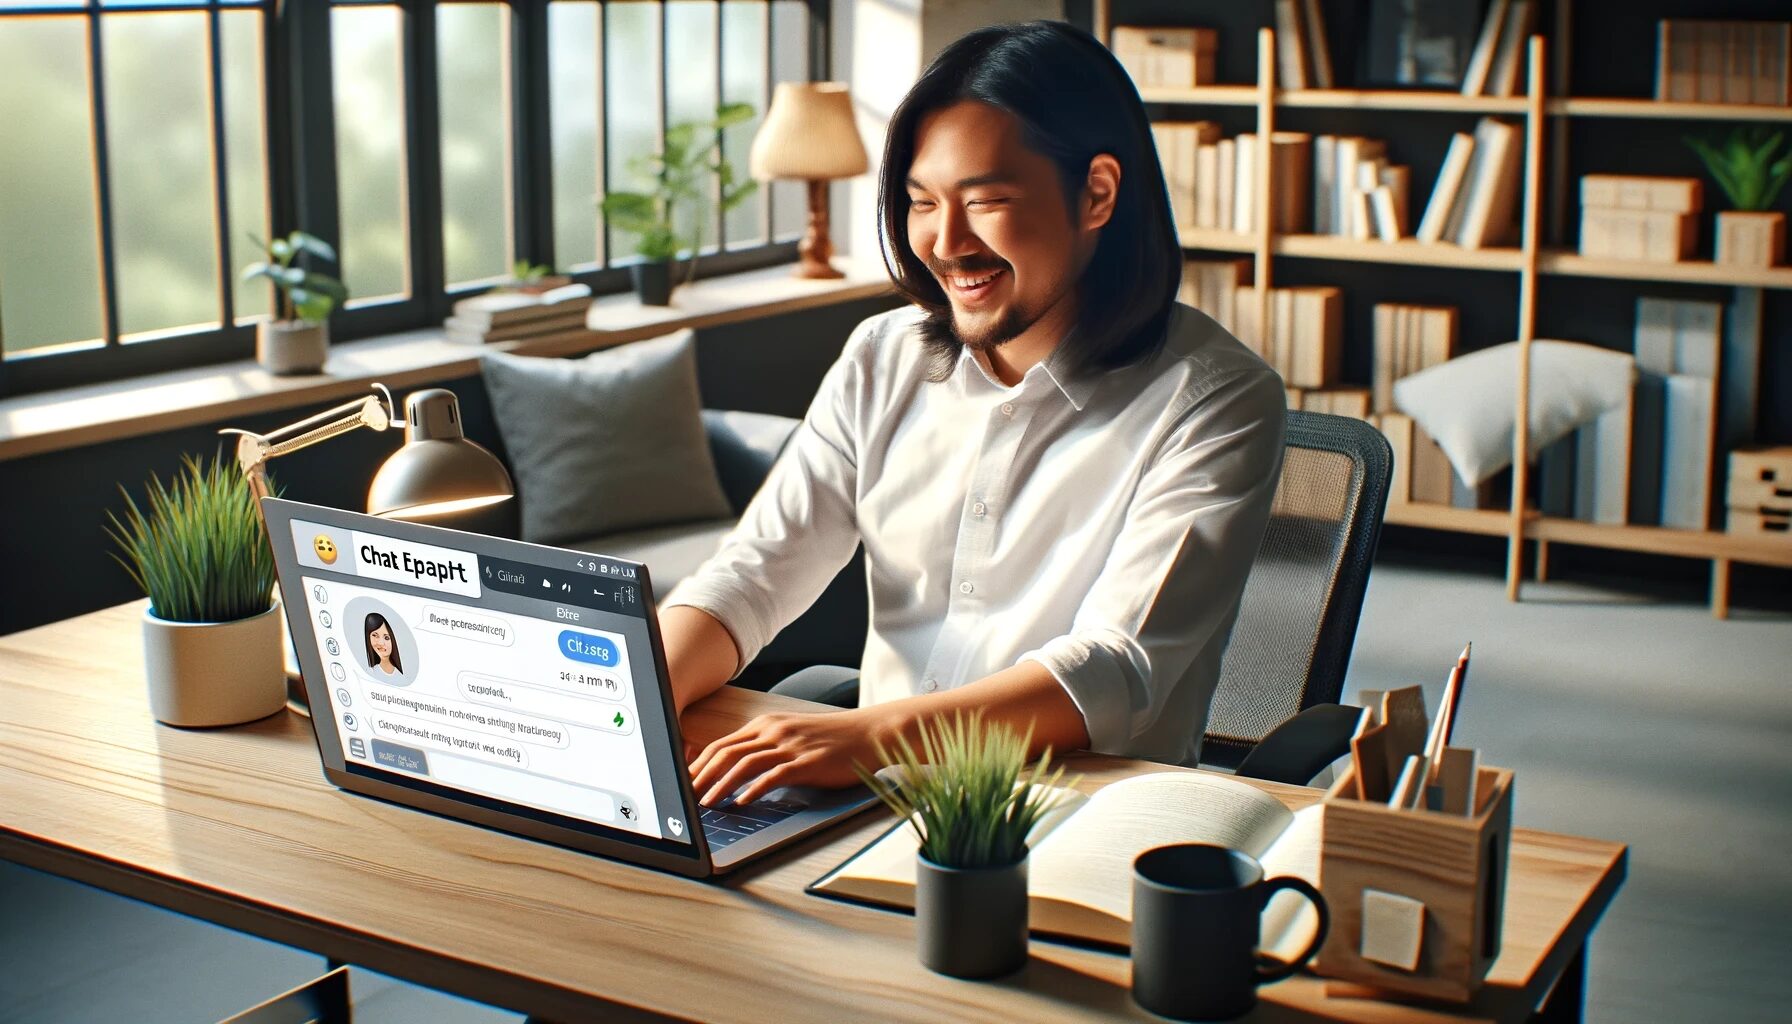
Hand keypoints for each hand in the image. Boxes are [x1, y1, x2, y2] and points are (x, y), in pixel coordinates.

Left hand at [688, 706, 895, 805]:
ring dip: (721, 785)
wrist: (869, 733)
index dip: (699, 765)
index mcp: (767, 724)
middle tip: (684, 797)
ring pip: (745, 763)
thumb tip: (735, 770)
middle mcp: (774, 731)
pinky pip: (774, 774)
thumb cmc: (831, 739)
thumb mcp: (792, 735)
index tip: (683, 784)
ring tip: (706, 804)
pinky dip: (755, 788)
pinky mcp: (807, 761)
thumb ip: (765, 747)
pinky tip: (743, 801)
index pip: (722, 744)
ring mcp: (791, 745)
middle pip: (726, 752)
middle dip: (702, 776)